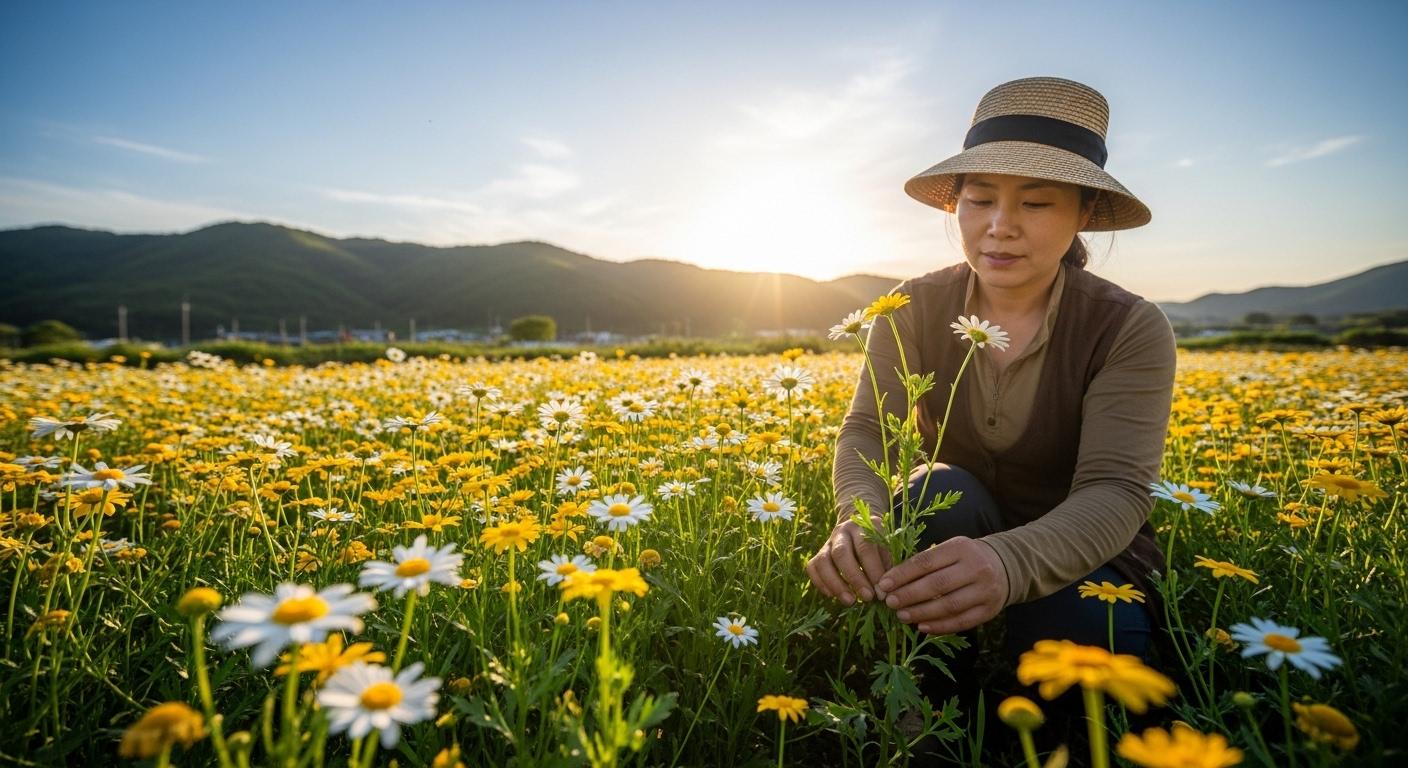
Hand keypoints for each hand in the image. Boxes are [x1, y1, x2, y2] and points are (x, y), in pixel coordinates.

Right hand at [805, 517, 892, 604]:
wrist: (859, 529)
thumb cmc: (879, 544)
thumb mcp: (888, 547)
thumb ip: (887, 563)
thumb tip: (885, 587)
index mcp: (863, 526)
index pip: (865, 547)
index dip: (873, 570)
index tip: (881, 591)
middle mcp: (842, 531)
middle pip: (841, 553)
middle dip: (854, 578)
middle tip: (868, 597)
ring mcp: (828, 542)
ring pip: (823, 561)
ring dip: (836, 584)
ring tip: (850, 601)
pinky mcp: (818, 553)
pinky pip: (812, 567)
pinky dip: (820, 583)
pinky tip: (832, 596)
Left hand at [876, 536, 1008, 633]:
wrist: (1004, 567)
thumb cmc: (965, 558)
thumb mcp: (949, 549)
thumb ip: (925, 563)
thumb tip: (891, 582)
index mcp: (960, 548)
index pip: (926, 562)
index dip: (902, 574)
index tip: (884, 584)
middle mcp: (976, 568)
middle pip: (936, 585)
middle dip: (909, 595)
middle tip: (890, 602)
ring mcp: (985, 590)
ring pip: (948, 606)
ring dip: (921, 613)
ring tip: (902, 616)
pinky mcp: (989, 610)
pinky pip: (961, 622)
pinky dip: (939, 626)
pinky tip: (922, 626)